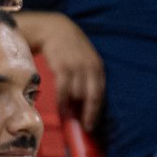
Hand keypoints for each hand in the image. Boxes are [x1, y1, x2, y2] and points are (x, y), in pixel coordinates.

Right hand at [36, 16, 104, 131]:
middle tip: (82, 127)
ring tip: (67, 118)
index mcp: (98, 67)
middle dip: (87, 114)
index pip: (100, 93)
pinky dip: (62, 101)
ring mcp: (77, 67)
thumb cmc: (70, 49)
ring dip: (72, 108)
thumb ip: (87, 78)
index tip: (90, 126)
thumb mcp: (84, 60)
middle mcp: (90, 67)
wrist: (55, 30)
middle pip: (91, 96)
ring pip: (77, 95)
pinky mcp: (63, 66)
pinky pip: (64, 90)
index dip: (95, 111)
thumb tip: (83, 104)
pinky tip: (60, 109)